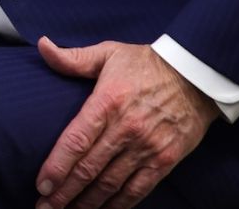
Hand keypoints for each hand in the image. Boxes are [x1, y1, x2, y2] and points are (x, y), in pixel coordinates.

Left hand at [35, 37, 219, 208]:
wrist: (198, 75)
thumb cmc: (147, 64)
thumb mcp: (108, 53)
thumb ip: (73, 58)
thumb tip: (43, 46)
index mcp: (108, 102)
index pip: (76, 140)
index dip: (57, 166)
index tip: (41, 185)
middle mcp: (126, 129)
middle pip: (89, 169)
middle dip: (64, 193)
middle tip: (45, 207)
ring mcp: (147, 147)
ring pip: (110, 184)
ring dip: (87, 203)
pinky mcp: (165, 160)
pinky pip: (138, 189)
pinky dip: (118, 205)